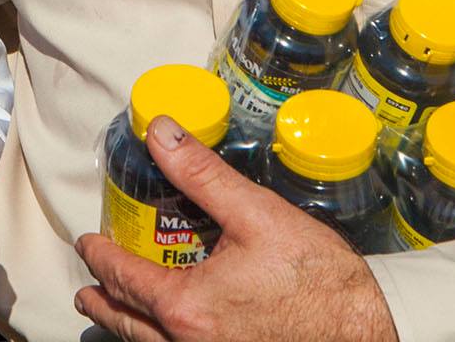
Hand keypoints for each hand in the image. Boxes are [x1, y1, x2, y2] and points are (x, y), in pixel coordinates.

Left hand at [74, 117, 397, 341]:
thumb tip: (162, 133)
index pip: (123, 277)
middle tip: (88, 285)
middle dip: (102, 301)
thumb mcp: (258, 215)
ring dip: (124, 325)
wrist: (367, 336)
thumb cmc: (321, 282)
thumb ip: (202, 175)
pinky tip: (166, 331)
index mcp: (187, 305)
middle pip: (126, 322)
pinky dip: (155, 341)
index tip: (89, 243)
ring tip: (113, 311)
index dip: (100, 256)